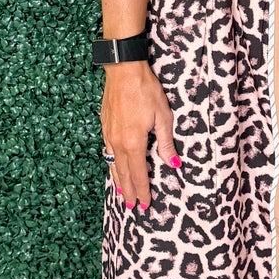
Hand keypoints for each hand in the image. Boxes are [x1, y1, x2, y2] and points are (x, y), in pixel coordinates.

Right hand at [101, 61, 178, 210]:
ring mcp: (108, 135)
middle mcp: (117, 142)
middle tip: (132, 208)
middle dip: (129, 192)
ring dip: (118, 181)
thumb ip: (166, 143)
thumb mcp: (163, 116)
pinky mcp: (105, 126)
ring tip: (122, 195)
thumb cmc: (146, 90)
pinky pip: (107, 152)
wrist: (123, 70)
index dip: (142, 191)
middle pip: (123, 174)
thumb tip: (173, 163)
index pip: (138, 174)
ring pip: (113, 164)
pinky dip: (111, 165)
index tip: (145, 205)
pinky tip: (113, 167)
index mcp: (133, 143)